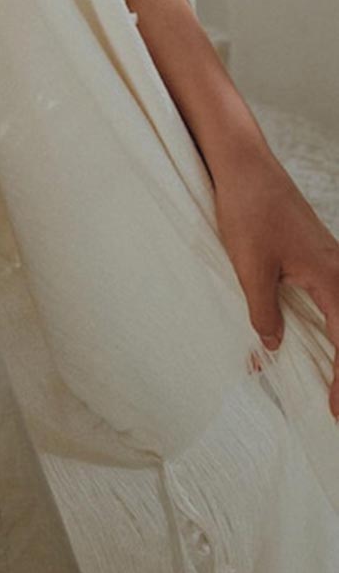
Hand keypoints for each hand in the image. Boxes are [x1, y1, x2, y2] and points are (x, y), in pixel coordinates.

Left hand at [210, 144, 338, 417]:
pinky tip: (305, 335)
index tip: (336, 409)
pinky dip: (324, 323)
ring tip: (331, 381)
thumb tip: (273, 344)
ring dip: (337, 348)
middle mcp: (338, 269)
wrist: (243, 163)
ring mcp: (327, 260)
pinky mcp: (312, 253)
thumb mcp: (251, 268)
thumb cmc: (248, 209)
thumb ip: (264, 311)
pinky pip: (328, 298)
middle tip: (338, 405)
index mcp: (331, 277)